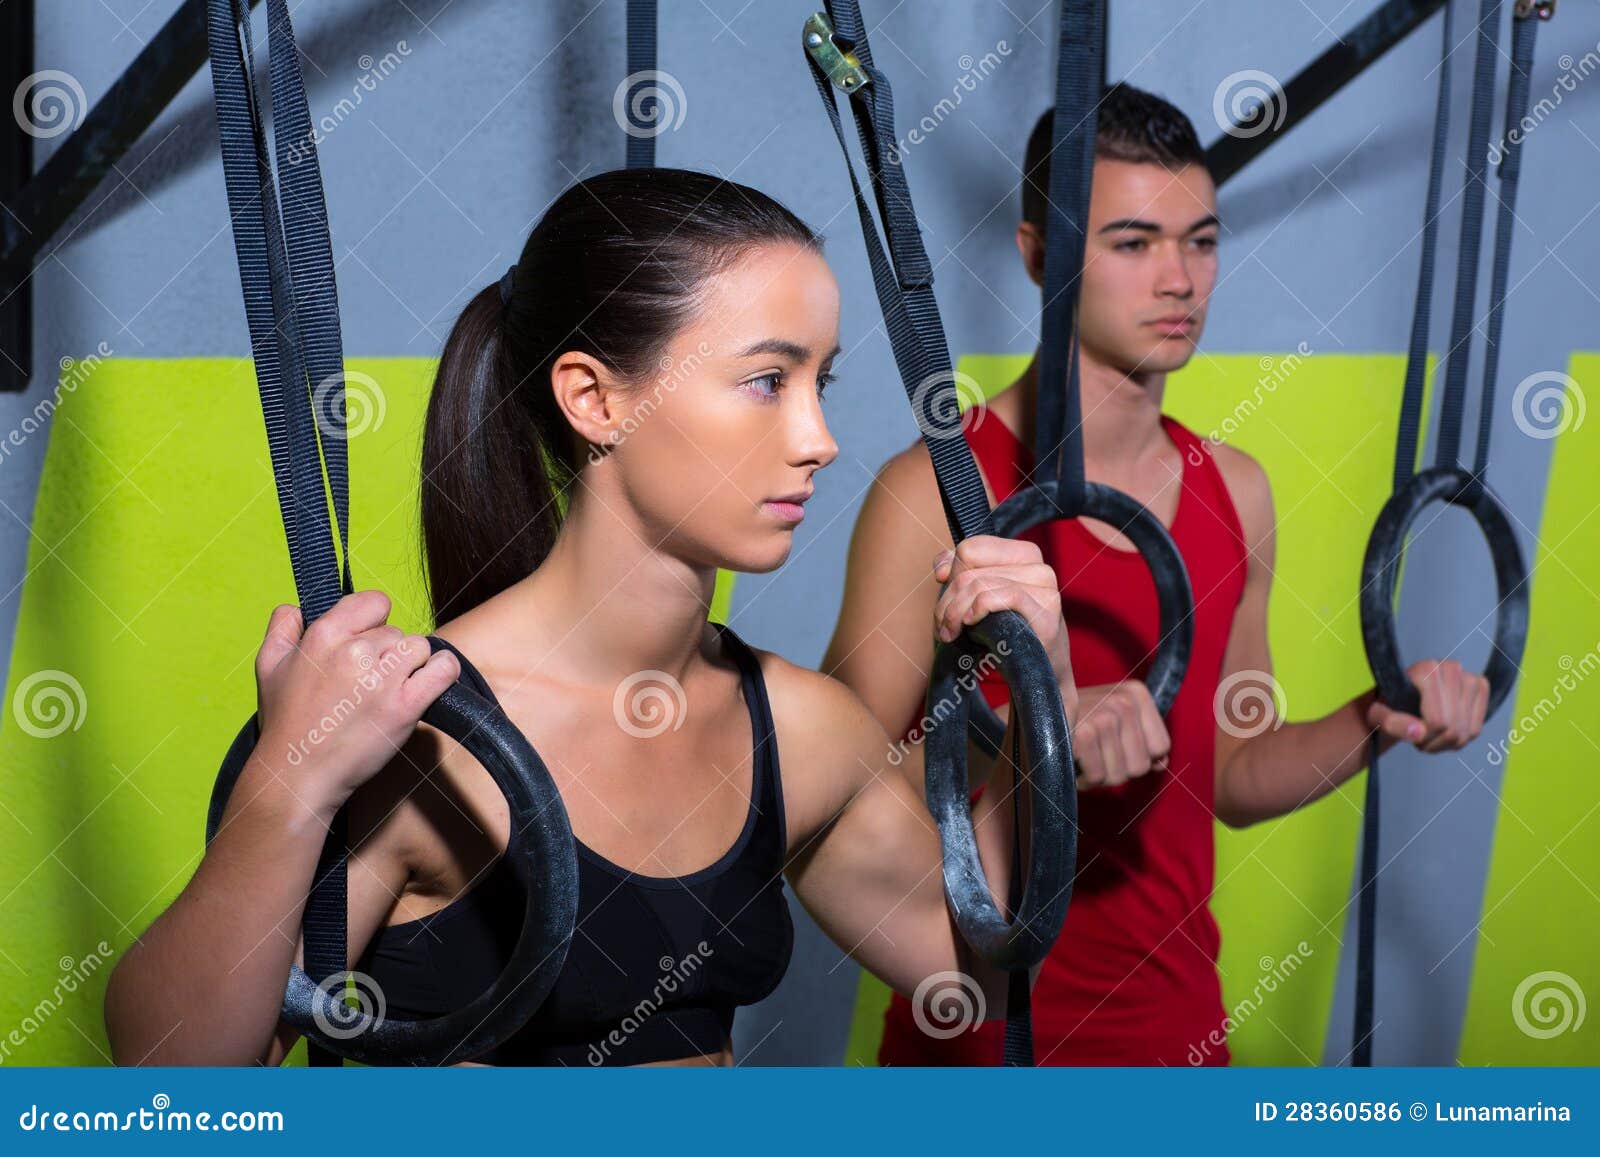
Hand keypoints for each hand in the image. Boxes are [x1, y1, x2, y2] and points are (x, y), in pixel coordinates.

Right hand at [251, 590, 460, 812]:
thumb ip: (282, 627)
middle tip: (369, 682)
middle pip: (396, 631)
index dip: (374, 621)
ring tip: (393, 688)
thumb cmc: (286, 723)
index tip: (367, 643)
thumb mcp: (268, 666)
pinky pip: (443, 670)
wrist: (299, 774)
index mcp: (324, 635)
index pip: (374, 602)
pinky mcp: (404, 706)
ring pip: (420, 647)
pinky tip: (431, 682)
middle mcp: (354, 652)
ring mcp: (381, 679)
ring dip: (412, 665)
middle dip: (387, 653)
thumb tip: (297, 606)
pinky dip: (443, 672)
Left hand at [932, 535, 1076, 718]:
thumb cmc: (1006, 633)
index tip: (942, 592)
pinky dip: (978, 609)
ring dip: (954, 612)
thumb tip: (941, 568)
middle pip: (970, 570)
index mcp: (1024, 555)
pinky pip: (1003, 596)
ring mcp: (1046, 588)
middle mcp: (1038, 566)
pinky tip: (969, 624)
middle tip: (942, 626)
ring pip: (980, 585)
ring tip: (950, 633)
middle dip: (948, 600)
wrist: (1038, 673)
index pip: (972, 547)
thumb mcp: (980, 598)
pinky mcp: (1046, 611)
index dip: (951, 570)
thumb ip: (960, 573)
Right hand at [1071, 681, 1170, 788]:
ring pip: (1120, 775)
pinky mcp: (1084, 734)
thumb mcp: (1113, 723)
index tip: (1114, 746)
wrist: (1029, 721)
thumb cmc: (1074, 723)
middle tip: (1093, 753)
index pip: (1161, 747)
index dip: (1139, 757)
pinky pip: (1099, 777)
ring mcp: (1104, 716)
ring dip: (1098, 775)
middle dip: (1117, 769)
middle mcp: (1123, 700)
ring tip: (1081, 755)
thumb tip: (1162, 762)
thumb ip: (1142, 740)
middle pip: (1141, 765)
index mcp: (1136, 693)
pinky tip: (1071, 761)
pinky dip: (1084, 779)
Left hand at [1365, 658, 1488, 752]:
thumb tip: (1419, 732)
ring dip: (1446, 744)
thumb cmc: (1388, 705)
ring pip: (1465, 732)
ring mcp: (1470, 677)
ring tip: (1428, 736)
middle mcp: (1451, 668)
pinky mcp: (1481, 688)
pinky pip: (1475, 729)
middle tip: (1418, 738)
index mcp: (1426, 670)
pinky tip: (1444, 734)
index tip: (1410, 732)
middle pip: (1452, 728)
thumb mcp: (1378, 715)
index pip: (1437, 721)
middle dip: (1434, 742)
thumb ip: (1392, 723)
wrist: (1402, 698)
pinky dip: (1460, 740)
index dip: (1423, 736)